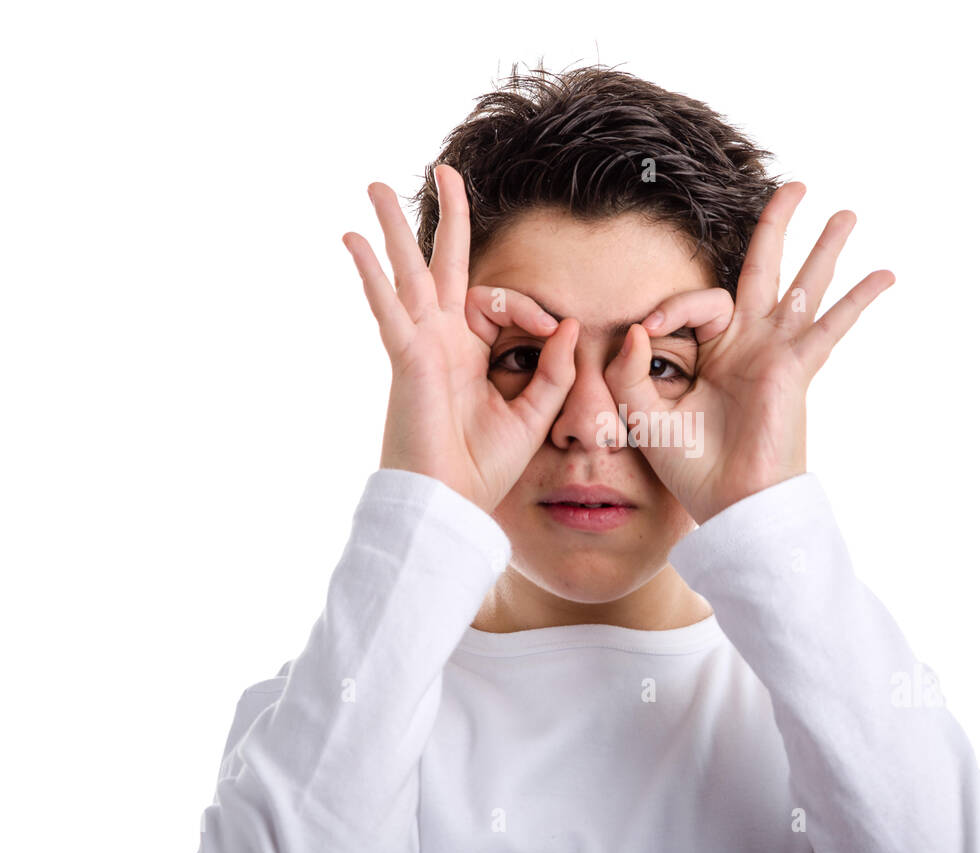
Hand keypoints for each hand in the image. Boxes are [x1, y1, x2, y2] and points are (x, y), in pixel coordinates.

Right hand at [342, 166, 578, 513]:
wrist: (449, 502)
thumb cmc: (484, 467)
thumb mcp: (534, 413)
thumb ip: (555, 370)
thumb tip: (573, 324)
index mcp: (471, 351)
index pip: (500, 301)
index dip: (533, 308)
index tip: (557, 332)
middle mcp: (442, 339)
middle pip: (442, 264)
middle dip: (445, 217)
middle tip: (444, 171)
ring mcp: (420, 344)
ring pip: (408, 272)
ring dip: (392, 228)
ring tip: (376, 185)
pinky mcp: (406, 357)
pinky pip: (387, 308)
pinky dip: (371, 274)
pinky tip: (353, 240)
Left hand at [603, 181, 894, 524]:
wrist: (729, 506)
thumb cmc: (690, 468)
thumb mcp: (643, 413)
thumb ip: (629, 369)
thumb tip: (636, 328)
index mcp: (714, 352)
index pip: (698, 301)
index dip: (671, 306)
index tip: (647, 331)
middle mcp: (749, 345)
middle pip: (763, 269)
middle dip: (777, 227)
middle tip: (794, 187)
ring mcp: (776, 354)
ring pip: (804, 286)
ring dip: (825, 248)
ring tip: (847, 212)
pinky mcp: (796, 369)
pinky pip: (831, 327)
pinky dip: (858, 300)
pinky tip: (886, 273)